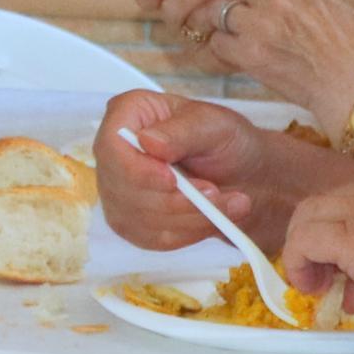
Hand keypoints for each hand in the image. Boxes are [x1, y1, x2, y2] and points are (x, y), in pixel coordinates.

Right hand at [92, 89, 349, 249]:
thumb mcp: (214, 125)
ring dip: (190, 219)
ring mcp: (118, 190)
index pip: (111, 147)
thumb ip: (183, 131)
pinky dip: (188, 233)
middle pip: (124, 188)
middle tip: (217, 193)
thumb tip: (148, 141)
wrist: (241, 176)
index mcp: (128, 115)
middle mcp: (114, 154)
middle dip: (176, 200)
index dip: (138, 170)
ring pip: (140, 218)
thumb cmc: (226, 141)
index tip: (173, 180)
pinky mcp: (131, 222)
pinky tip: (211, 219)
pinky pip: (151, 238)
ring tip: (229, 204)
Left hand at [140, 0, 353, 127]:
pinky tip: (236, 57)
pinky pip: (219, 42)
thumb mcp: (346, 0)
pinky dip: (222, 49)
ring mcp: (262, 21)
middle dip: (230, 1)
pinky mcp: (251, 52)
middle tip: (233, 16)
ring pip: (219, 12)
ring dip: (222, 24)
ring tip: (232, 37)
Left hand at [278, 168, 353, 343]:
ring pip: (311, 214)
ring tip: (315, 282)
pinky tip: (311, 288)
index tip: (352, 264)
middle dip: (321, 235)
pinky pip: (305, 242)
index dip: (350, 228)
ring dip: (306, 248)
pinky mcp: (353, 237)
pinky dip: (299, 263)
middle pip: (330, 200)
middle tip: (328, 273)